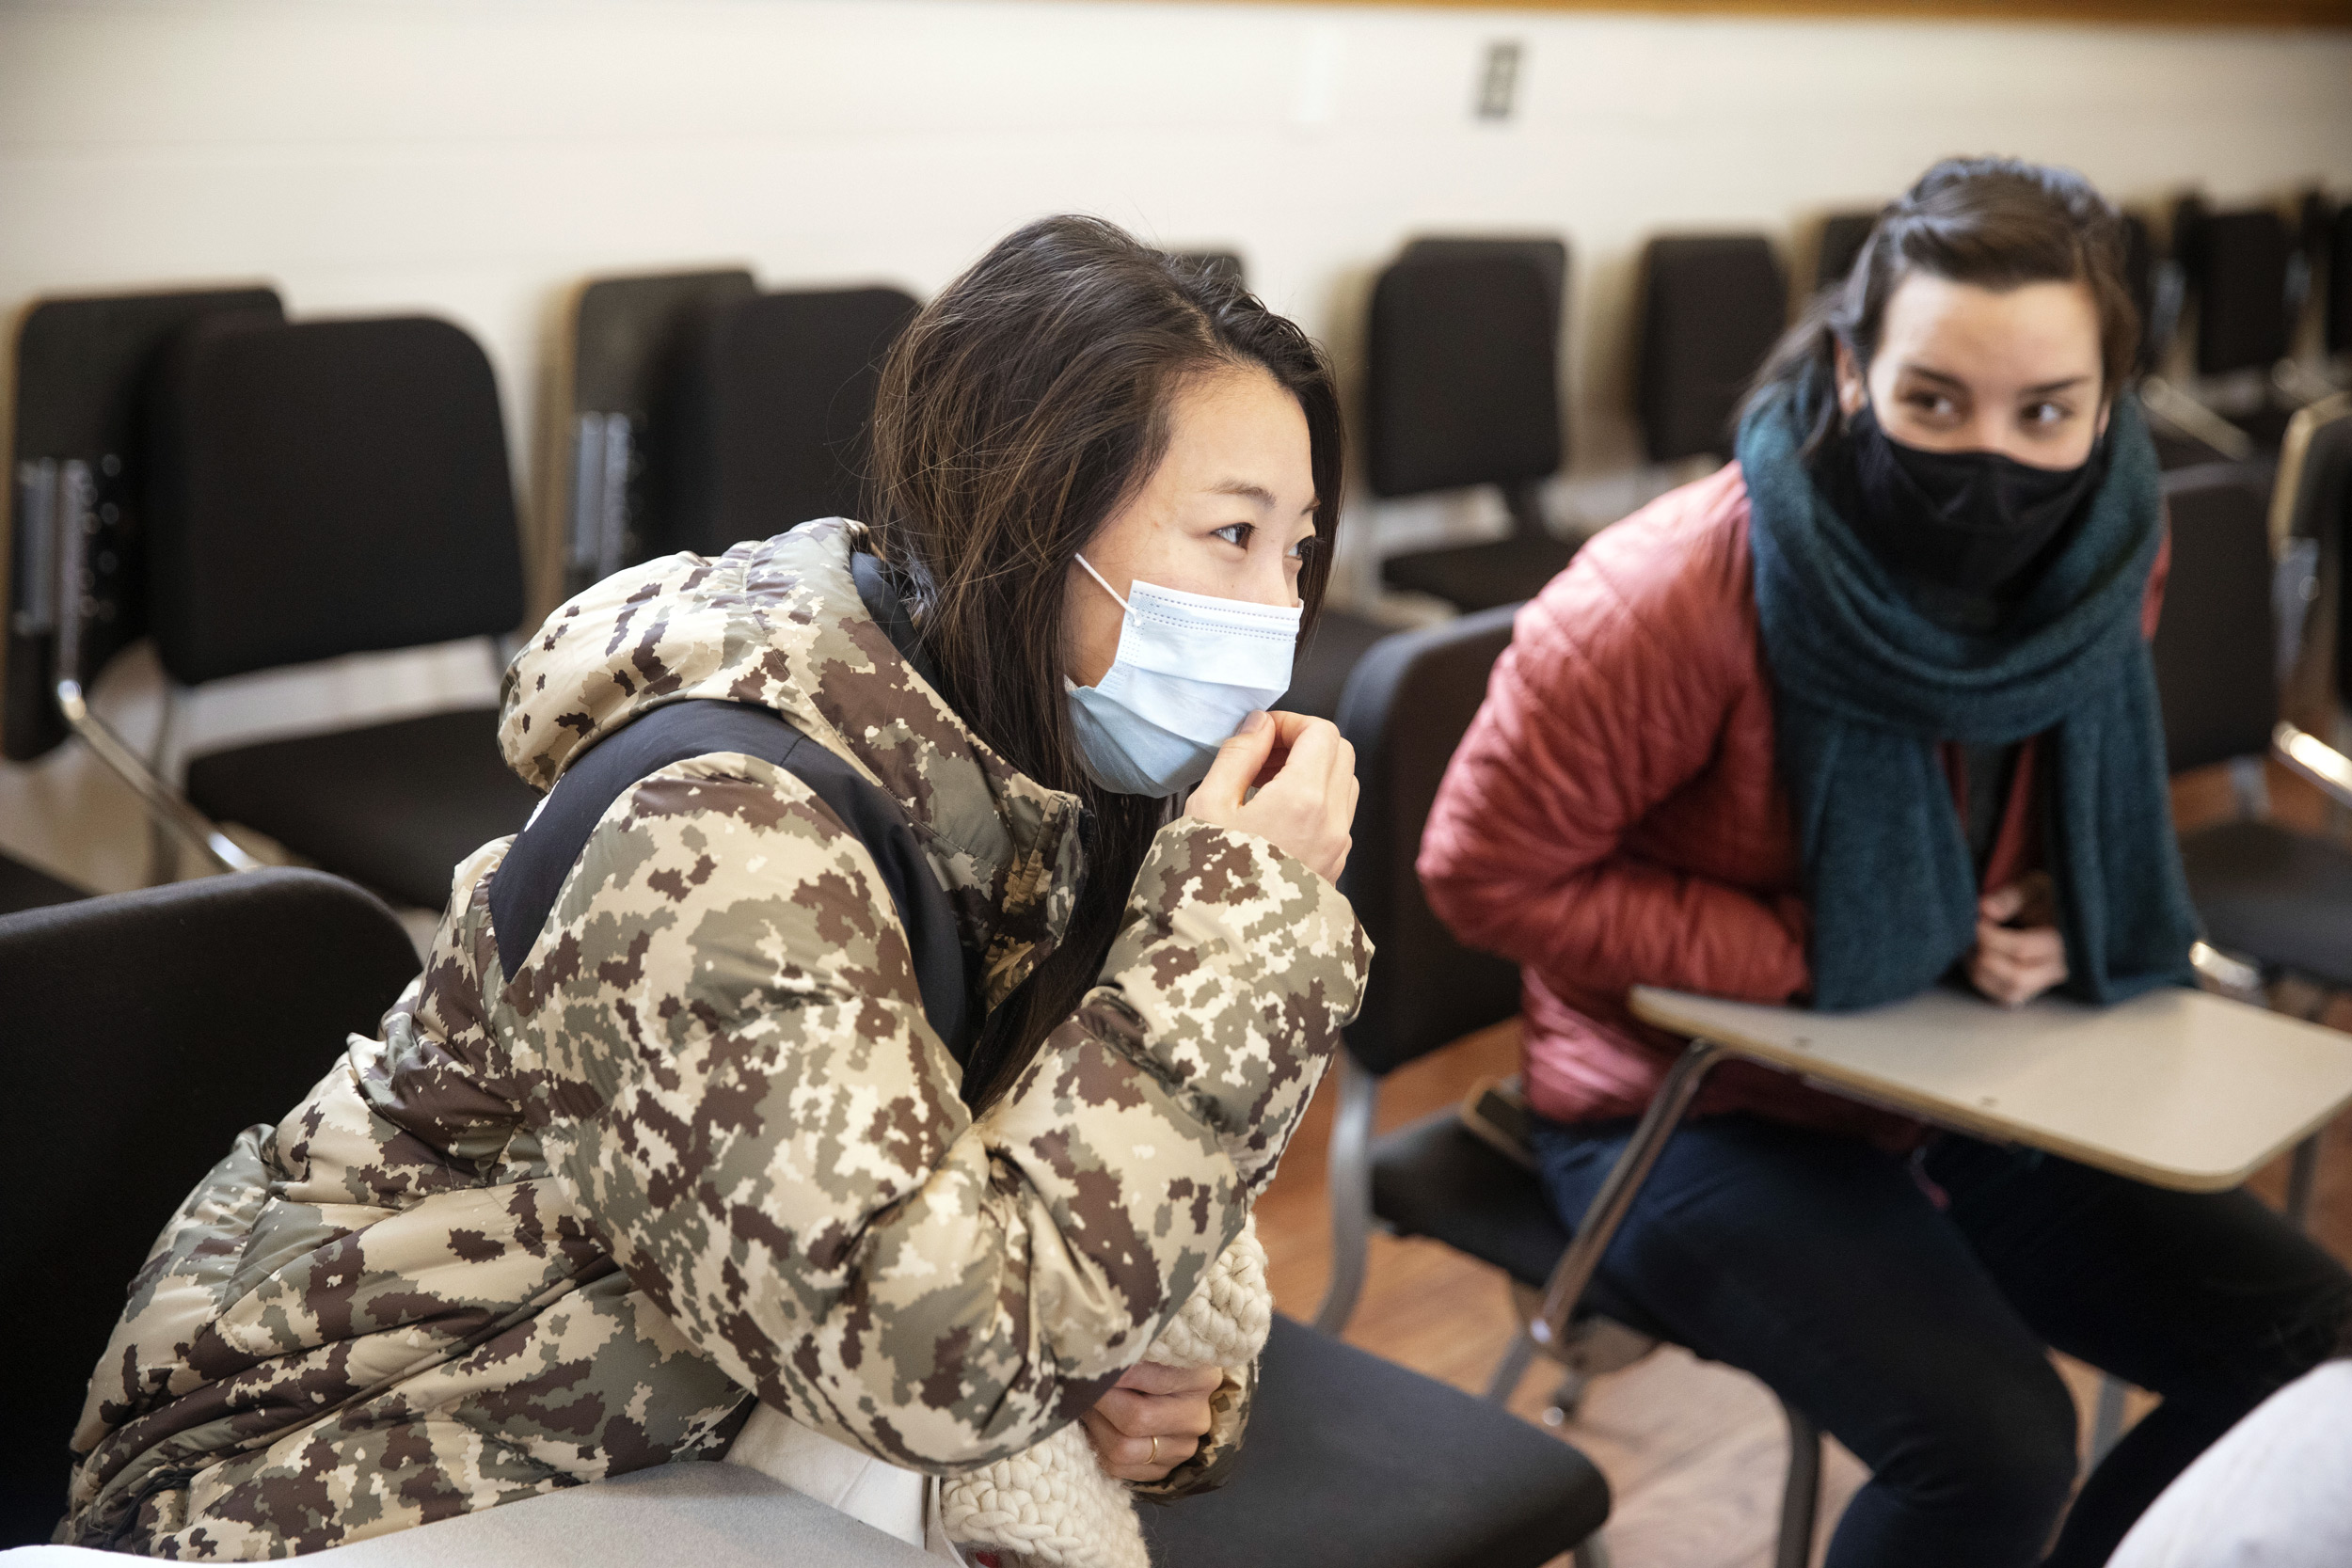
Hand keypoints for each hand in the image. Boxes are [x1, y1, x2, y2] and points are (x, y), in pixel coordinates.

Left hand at [1081, 1361, 1221, 1482]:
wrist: (1171, 1398)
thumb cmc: (1155, 1367)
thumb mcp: (1154, 1353)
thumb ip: (1133, 1354)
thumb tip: (1096, 1357)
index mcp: (1201, 1380)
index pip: (1154, 1378)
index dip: (1119, 1374)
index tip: (1093, 1364)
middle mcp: (1197, 1419)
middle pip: (1136, 1418)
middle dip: (1101, 1401)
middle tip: (1082, 1384)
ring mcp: (1183, 1449)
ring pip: (1123, 1448)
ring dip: (1095, 1424)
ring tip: (1087, 1403)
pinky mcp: (1163, 1471)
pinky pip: (1117, 1468)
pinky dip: (1098, 1445)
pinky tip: (1096, 1424)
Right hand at [1186, 711, 1357, 883]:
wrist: (1224, 950)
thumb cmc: (1207, 882)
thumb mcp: (1207, 807)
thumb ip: (1237, 756)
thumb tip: (1258, 725)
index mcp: (1303, 799)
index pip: (1321, 733)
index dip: (1290, 723)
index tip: (1258, 734)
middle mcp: (1332, 821)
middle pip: (1340, 753)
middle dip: (1303, 743)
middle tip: (1261, 756)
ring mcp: (1337, 847)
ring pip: (1343, 784)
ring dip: (1311, 771)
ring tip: (1264, 786)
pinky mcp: (1333, 868)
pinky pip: (1337, 817)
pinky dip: (1315, 800)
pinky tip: (1273, 816)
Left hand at [1967, 881, 2067, 1007]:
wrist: (2055, 910)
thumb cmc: (2042, 896)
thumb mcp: (2032, 886)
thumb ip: (2010, 896)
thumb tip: (1985, 909)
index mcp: (2062, 941)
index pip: (2021, 949)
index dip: (1990, 936)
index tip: (1974, 920)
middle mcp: (2058, 968)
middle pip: (2015, 976)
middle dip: (1984, 955)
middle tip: (1969, 934)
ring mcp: (2044, 982)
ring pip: (2009, 991)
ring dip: (1980, 970)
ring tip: (1970, 944)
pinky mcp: (2030, 990)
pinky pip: (2005, 998)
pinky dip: (1984, 981)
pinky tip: (1975, 957)